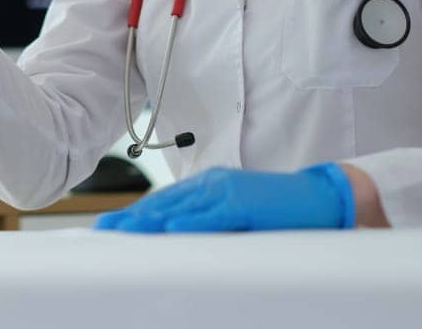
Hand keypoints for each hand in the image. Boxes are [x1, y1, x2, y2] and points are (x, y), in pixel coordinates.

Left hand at [92, 164, 354, 231]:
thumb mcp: (238, 214)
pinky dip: (189, 221)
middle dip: (130, 217)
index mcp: (208, 186)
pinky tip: (169, 229)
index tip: (109, 225)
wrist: (320, 195)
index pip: (164, 201)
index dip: (135, 213)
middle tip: (101, 229)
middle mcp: (212, 184)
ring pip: (179, 207)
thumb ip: (210, 221)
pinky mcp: (244, 203)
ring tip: (121, 231)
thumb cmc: (280, 209)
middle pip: (163, 202)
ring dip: (148, 220)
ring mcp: (226, 191)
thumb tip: (180, 237)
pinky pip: (211, 215)